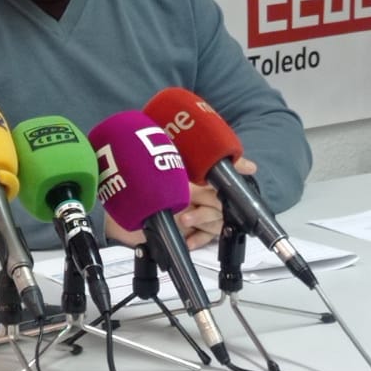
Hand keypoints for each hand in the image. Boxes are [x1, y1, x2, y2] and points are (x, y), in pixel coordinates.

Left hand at [103, 157, 256, 249]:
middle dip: (210, 198)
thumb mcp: (151, 171)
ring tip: (184, 220)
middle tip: (192, 200)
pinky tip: (186, 240)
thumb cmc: (139, 189)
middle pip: (222, 197)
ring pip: (216, 218)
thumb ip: (160, 156)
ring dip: (202, 218)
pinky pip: (206, 238)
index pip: (223, 170)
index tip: (248, 167)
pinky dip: (197, 239)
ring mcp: (200, 214)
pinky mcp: (194, 233)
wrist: (122, 218)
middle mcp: (202, 194)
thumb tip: (156, 129)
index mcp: (196, 175)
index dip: (238, 166)